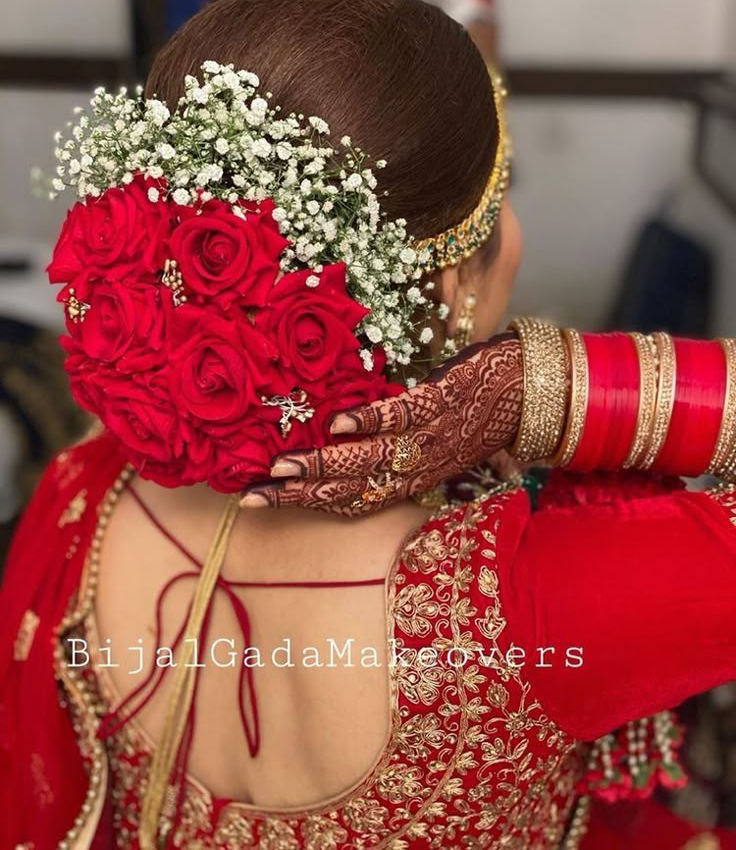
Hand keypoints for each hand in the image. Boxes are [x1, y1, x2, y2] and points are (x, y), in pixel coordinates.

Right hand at [241, 334, 522, 514]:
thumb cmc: (479, 414)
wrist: (538, 390)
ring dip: (327, 465)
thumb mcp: (437, 441)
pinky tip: (337, 422)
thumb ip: (398, 447)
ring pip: (373, 460)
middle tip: (254, 497)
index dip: (308, 504)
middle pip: (354, 490)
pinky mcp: (444, 401)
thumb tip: (346, 437)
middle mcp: (419, 466)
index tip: (261, 501)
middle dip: (302, 494)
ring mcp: (431, 436)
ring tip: (283, 467)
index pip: (354, 500)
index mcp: (415, 476)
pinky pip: (404, 415)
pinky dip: (371, 420)